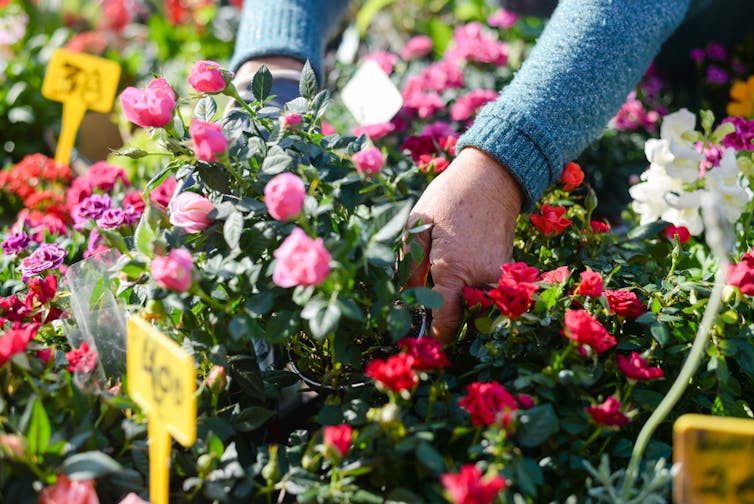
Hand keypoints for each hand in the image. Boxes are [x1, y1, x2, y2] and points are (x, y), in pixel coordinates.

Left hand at [406, 147, 522, 343]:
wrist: (493, 178)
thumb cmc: (449, 198)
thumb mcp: (417, 226)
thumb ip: (409, 266)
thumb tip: (405, 298)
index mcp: (454, 269)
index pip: (446, 320)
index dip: (435, 336)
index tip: (424, 342)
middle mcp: (481, 278)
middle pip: (465, 321)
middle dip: (447, 326)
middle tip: (427, 320)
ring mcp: (498, 276)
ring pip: (480, 312)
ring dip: (463, 313)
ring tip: (442, 302)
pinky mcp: (507, 271)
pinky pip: (490, 296)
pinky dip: (475, 298)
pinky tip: (459, 285)